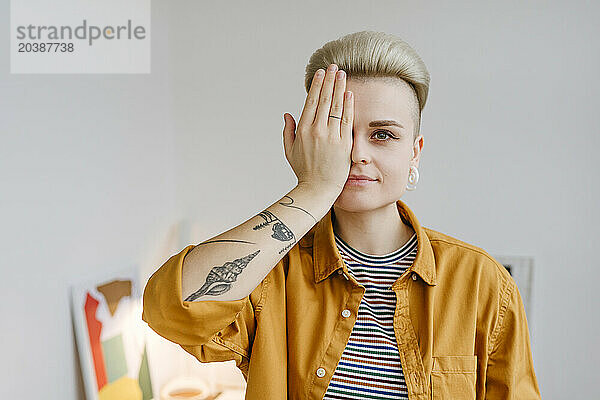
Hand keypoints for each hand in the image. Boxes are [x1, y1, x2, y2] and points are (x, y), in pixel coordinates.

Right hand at [282, 64, 353, 197]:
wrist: (318, 189)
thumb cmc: (304, 172)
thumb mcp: (289, 151)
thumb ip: (288, 131)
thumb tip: (286, 114)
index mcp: (303, 130)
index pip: (311, 101)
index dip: (317, 85)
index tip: (321, 74)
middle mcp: (317, 130)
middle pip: (324, 99)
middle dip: (329, 81)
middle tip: (334, 67)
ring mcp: (331, 136)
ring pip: (336, 106)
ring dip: (340, 87)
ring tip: (343, 74)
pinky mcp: (344, 143)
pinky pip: (347, 120)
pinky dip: (348, 105)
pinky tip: (350, 93)